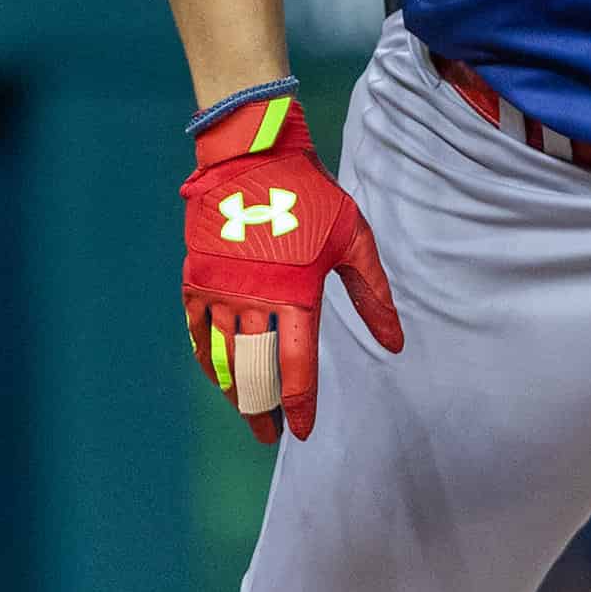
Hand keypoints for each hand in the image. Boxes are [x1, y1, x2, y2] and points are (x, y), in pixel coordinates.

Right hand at [181, 89, 401, 441]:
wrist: (252, 158)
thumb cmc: (311, 198)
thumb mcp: (353, 241)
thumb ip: (373, 296)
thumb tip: (395, 344)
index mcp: (295, 294)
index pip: (296, 367)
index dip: (299, 404)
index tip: (301, 430)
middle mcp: (253, 299)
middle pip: (255, 373)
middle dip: (262, 409)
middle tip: (270, 433)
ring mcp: (219, 291)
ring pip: (224, 358)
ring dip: (236, 392)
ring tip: (248, 412)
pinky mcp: (195, 279)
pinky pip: (198, 334)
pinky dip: (208, 361)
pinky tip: (219, 377)